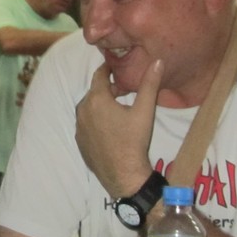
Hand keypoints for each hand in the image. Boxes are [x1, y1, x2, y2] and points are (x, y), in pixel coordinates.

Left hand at [75, 59, 163, 196]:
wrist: (123, 175)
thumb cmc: (134, 141)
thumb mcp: (145, 110)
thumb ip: (149, 84)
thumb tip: (157, 61)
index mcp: (96, 100)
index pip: (99, 75)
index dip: (108, 69)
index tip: (116, 67)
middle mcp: (82, 111)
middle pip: (94, 92)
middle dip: (107, 89)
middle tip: (124, 91)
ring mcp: (78, 127)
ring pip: (88, 108)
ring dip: (100, 104)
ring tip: (117, 109)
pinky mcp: (79, 141)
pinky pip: (86, 124)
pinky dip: (95, 120)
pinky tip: (109, 127)